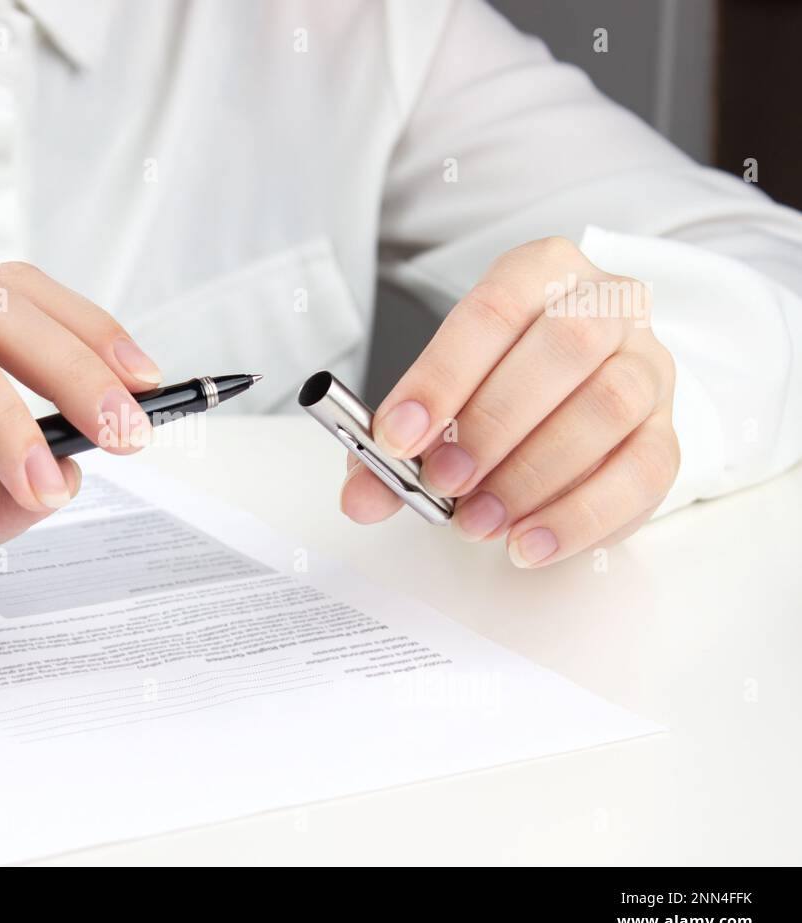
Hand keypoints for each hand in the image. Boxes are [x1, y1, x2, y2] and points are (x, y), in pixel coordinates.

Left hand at [342, 237, 678, 566]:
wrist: (570, 389)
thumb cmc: (497, 381)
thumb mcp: (440, 395)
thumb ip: (394, 446)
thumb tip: (361, 496)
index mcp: (539, 272)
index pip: (493, 309)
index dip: (442, 375)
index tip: (397, 436)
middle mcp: (606, 305)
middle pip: (564, 348)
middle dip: (493, 424)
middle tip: (442, 483)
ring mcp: (647, 365)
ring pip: (608, 408)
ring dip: (533, 475)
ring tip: (478, 521)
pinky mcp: (667, 430)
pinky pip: (643, 472)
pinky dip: (580, 516)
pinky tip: (529, 543)